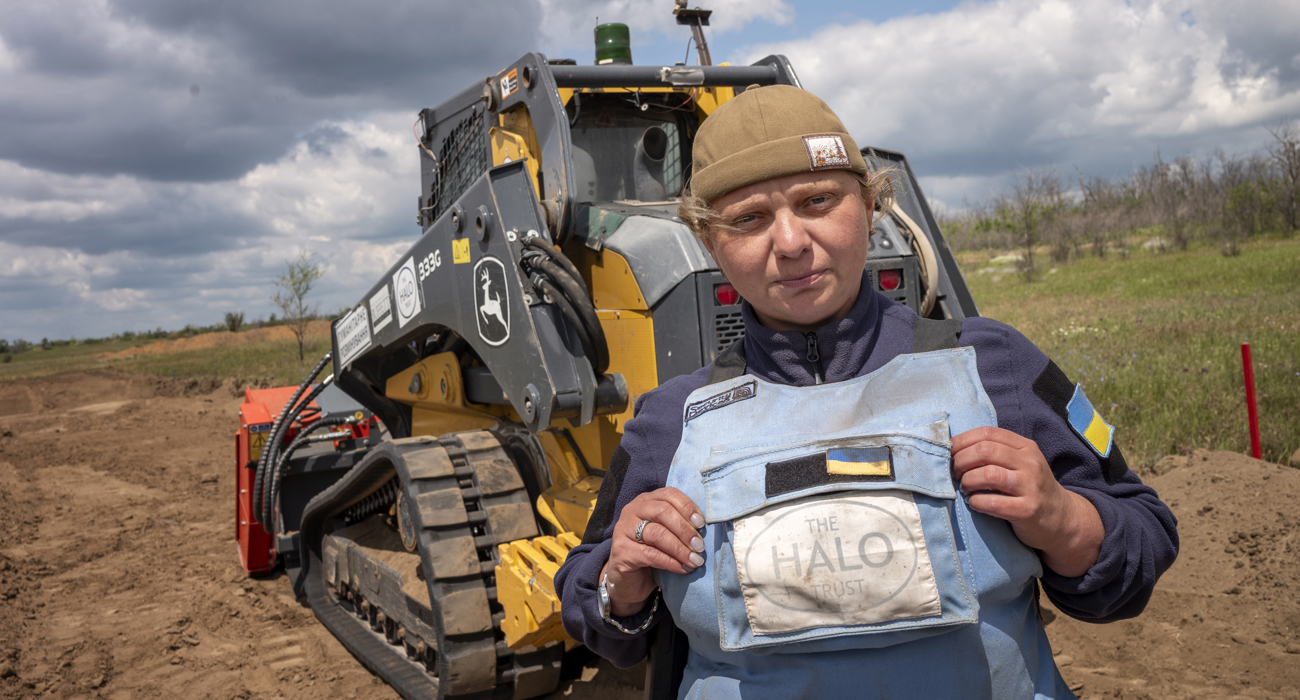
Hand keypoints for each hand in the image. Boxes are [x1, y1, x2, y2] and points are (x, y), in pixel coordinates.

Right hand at [600, 487, 705, 616]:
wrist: (629, 578)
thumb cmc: (652, 551)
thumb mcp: (666, 532)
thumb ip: (678, 524)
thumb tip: (703, 528)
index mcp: (645, 500)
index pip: (668, 494)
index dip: (687, 507)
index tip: (702, 524)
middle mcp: (632, 510)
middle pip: (662, 511)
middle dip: (685, 529)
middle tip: (700, 546)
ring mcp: (623, 530)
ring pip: (657, 534)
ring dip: (680, 549)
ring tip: (695, 560)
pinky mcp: (620, 551)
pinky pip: (650, 555)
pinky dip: (670, 562)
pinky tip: (683, 568)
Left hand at [951, 426, 1102, 576]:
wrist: (1061, 519)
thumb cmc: (1029, 488)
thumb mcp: (1019, 464)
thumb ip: (995, 453)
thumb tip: (952, 448)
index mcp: (1026, 447)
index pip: (988, 433)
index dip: (962, 441)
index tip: (948, 452)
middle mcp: (1031, 463)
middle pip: (985, 451)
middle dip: (961, 461)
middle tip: (954, 473)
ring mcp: (1031, 486)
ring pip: (988, 474)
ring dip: (968, 482)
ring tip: (965, 489)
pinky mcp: (1027, 510)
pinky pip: (992, 502)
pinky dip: (976, 502)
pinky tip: (975, 503)